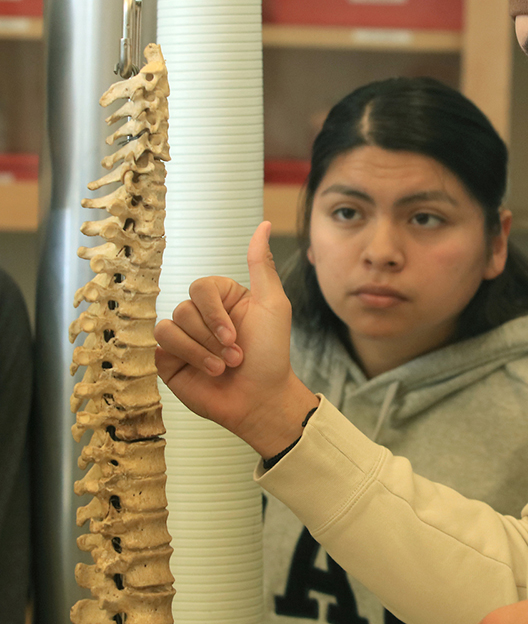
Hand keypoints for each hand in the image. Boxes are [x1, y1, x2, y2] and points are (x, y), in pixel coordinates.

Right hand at [154, 220, 317, 455]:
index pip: (201, 287)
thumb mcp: (273, 305)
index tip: (237, 335)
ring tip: (223, 367)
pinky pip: (159, 346)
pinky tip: (207, 372)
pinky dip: (186, 358)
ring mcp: (184, 337)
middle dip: (213, 336)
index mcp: (224, 298)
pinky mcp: (169, 360)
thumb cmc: (271, 353)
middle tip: (236, 356)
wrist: (261, 399)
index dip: (215, 313)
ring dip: (201, 350)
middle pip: (185, 308)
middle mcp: (202, 315)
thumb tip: (261, 225)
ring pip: (169, 326)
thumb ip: (262, 265)